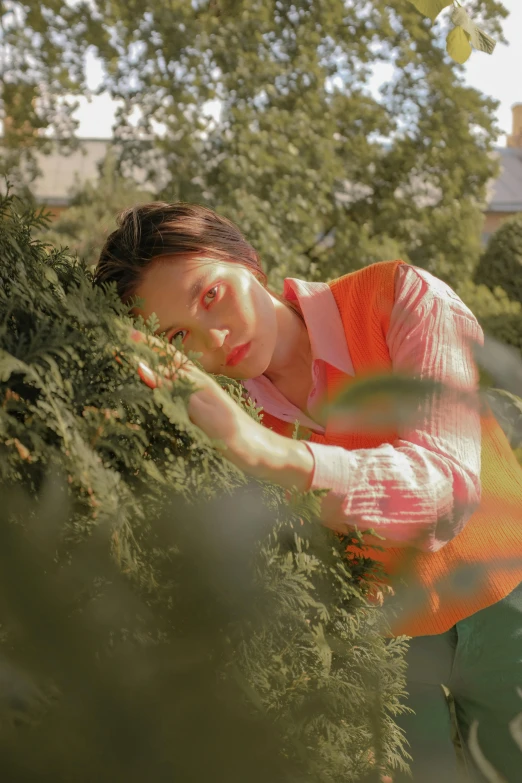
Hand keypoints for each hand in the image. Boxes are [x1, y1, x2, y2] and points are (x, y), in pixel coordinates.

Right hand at [127, 328, 271, 474]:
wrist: (261, 453)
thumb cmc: (234, 436)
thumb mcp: (202, 413)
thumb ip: (175, 390)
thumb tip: (141, 368)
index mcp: (196, 381)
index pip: (164, 355)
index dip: (143, 343)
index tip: (119, 330)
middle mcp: (197, 385)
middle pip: (165, 360)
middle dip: (143, 348)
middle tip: (118, 337)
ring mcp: (199, 398)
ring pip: (170, 373)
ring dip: (151, 363)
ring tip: (129, 356)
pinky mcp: (200, 412)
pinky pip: (174, 391)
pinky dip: (160, 384)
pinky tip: (155, 388)